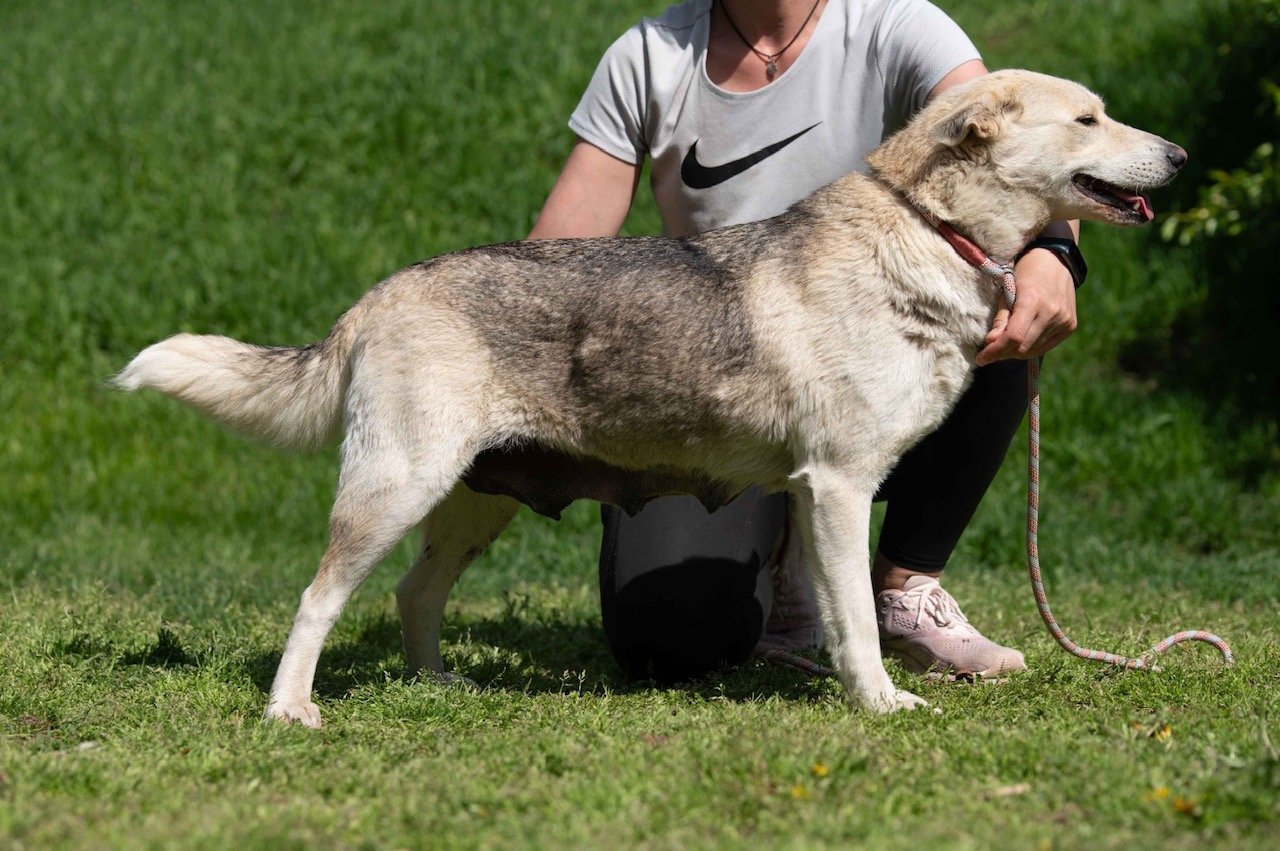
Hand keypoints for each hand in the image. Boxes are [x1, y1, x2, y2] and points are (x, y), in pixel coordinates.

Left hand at [975, 246, 1077, 365]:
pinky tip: (1019, 344)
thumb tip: (990, 343)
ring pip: (1034, 350)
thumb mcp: (1006, 291)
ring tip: (1003, 346)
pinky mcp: (1070, 325)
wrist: (1056, 261)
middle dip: (1002, 353)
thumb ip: (1000, 318)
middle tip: (989, 352)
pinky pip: (1046, 346)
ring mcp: (1064, 320)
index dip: (995, 351)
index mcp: (1033, 300)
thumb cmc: (1025, 273)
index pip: (1014, 337)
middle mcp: (1052, 312)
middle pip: (1023, 347)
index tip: (981, 358)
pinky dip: (1030, 349)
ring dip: (1015, 353)